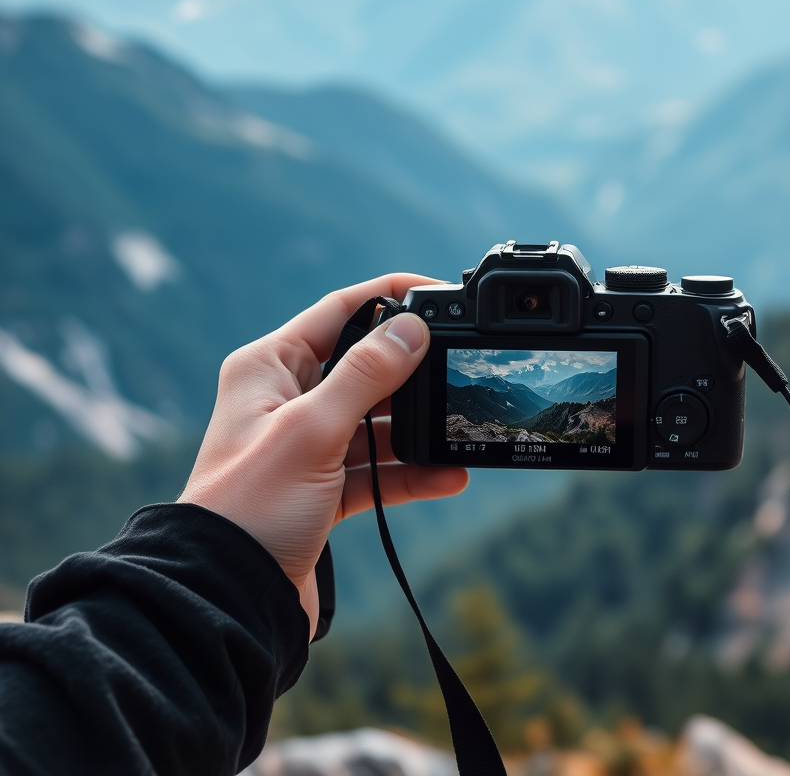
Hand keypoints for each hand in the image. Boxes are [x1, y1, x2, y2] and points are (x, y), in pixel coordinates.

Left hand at [178, 275, 468, 639]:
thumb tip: (412, 328)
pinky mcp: (322, 488)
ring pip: (374, 421)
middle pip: (363, 366)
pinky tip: (448, 475)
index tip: (439, 294)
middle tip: (456, 368)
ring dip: (416, 429)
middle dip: (411, 371)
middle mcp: (286, 399)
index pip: (339, 311)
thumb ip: (366, 375)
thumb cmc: (250, 508)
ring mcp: (306, 445)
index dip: (390, 297)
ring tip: (458, 430)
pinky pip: (376, 469)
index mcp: (269, 367)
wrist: (225, 600)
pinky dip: (409, 473)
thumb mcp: (312, 431)